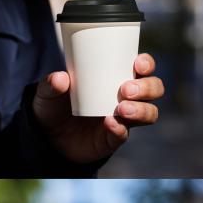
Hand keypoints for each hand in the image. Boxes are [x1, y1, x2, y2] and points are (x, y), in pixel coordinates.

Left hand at [32, 55, 163, 163]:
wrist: (47, 136)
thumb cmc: (55, 105)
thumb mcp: (48, 91)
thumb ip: (51, 84)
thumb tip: (60, 78)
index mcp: (116, 77)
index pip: (143, 67)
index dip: (147, 64)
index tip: (138, 64)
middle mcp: (127, 97)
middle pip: (154, 89)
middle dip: (147, 87)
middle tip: (126, 89)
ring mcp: (123, 119)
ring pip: (149, 113)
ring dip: (141, 109)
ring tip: (121, 108)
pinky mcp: (114, 138)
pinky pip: (125, 134)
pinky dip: (120, 129)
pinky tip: (110, 123)